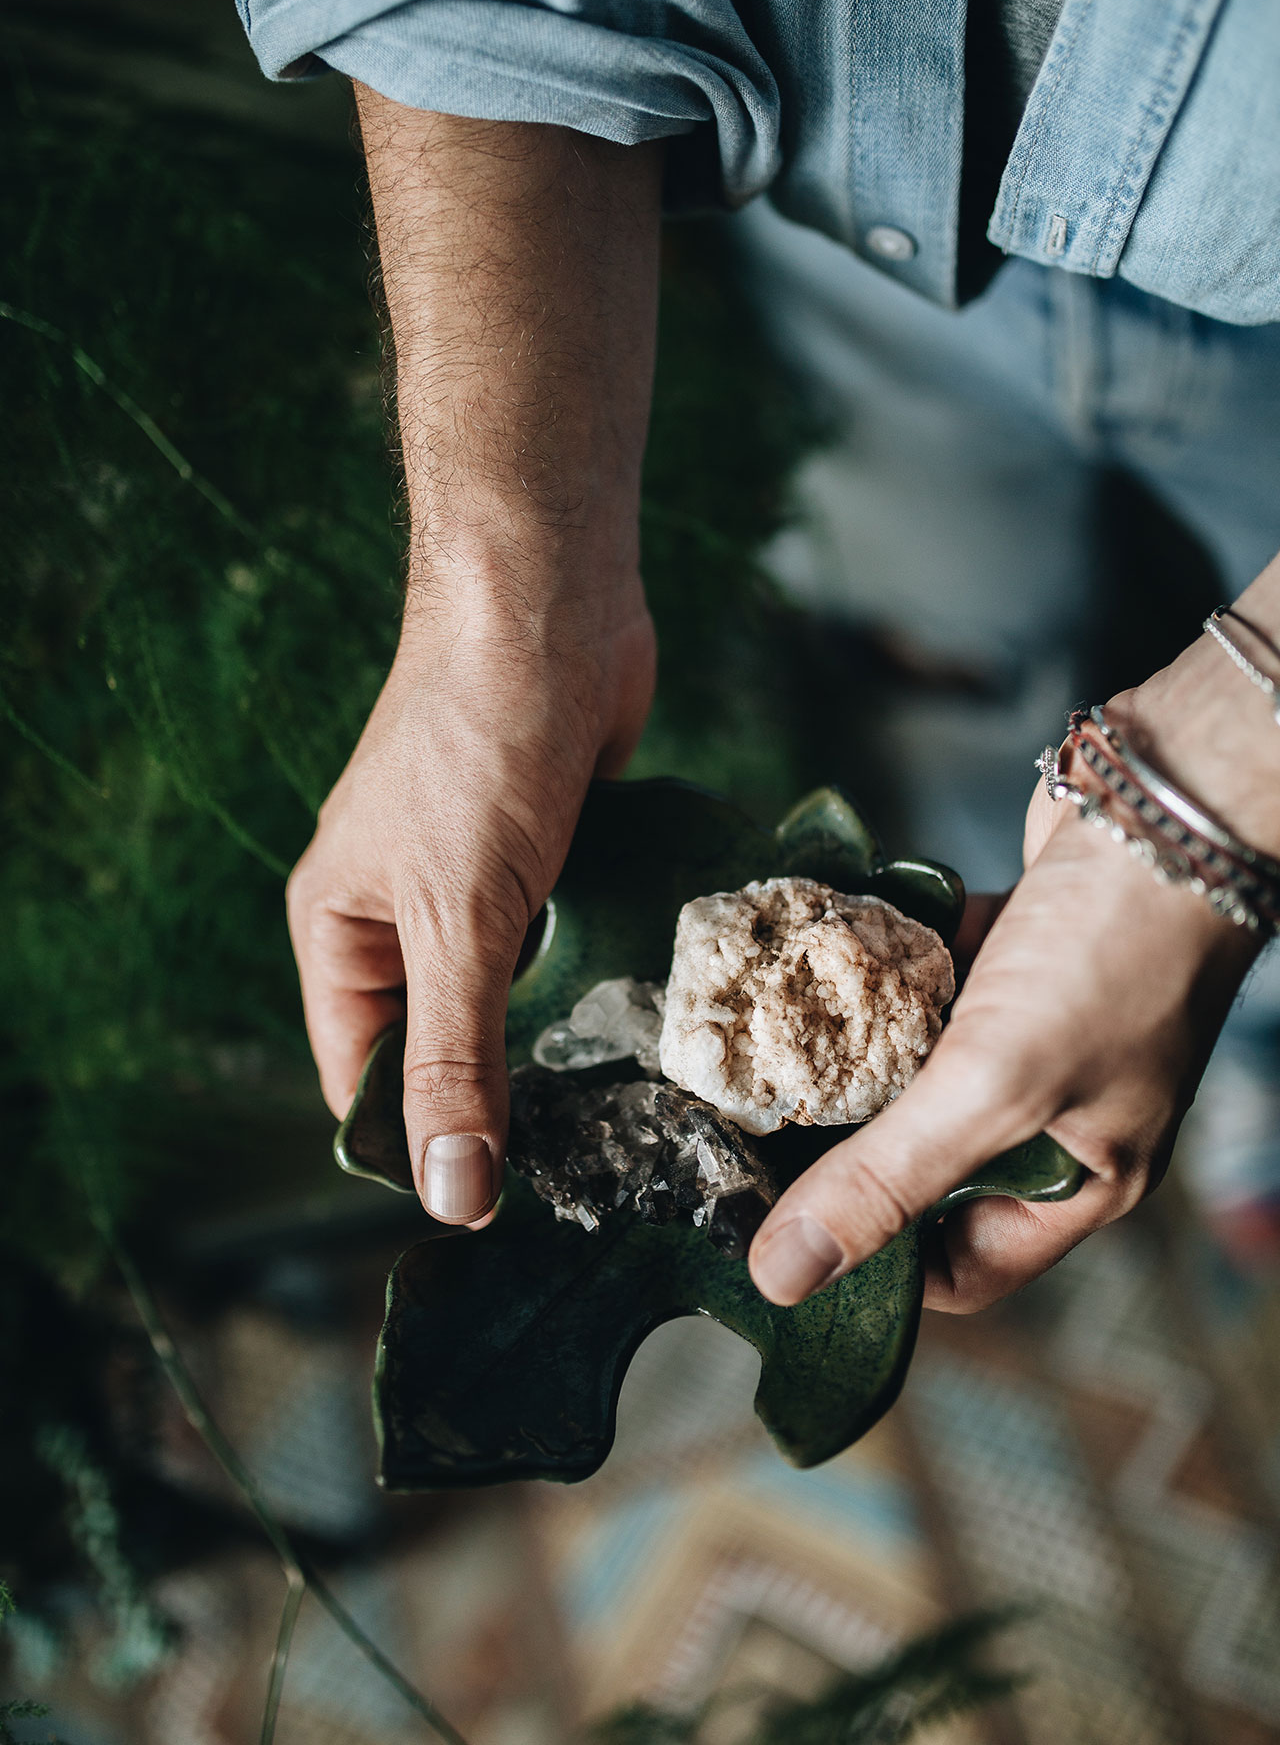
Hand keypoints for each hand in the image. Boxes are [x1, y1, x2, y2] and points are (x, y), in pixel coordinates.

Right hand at [287, 589, 653, 1222]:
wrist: (547, 598)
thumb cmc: (477, 744)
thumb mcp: (457, 917)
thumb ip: (456, 1056)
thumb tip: (450, 1195)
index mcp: (340, 933)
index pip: (363, 1082)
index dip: (422, 1151)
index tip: (507, 1218)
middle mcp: (401, 916)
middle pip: (445, 1047)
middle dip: (505, 1106)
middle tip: (594, 1179)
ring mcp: (481, 882)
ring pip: (516, 998)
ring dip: (562, 1045)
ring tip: (637, 1120)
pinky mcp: (554, 853)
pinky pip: (571, 943)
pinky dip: (602, 980)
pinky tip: (659, 1029)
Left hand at [747, 643, 1272, 1309]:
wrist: (1170, 801)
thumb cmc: (1115, 952)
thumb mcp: (995, 1085)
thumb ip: (889, 1178)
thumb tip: (782, 1277)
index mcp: (1080, 1178)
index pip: (960, 1264)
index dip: (874, 1262)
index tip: (774, 1230)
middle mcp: (1056, 1113)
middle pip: (922, 1163)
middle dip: (843, 1146)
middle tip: (745, 1132)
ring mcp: (1031, 1031)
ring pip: (914, 1069)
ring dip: (851, 1052)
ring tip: (762, 1048)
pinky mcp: (1007, 957)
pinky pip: (924, 986)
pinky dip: (881, 972)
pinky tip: (819, 957)